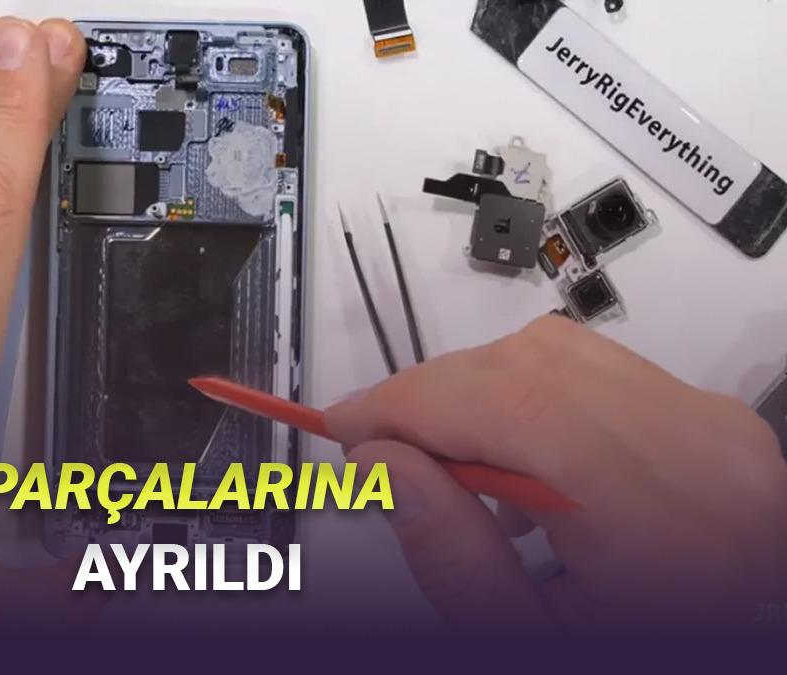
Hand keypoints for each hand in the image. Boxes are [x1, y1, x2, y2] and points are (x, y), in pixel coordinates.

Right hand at [327, 316, 786, 634]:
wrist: (751, 641)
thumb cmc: (662, 650)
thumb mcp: (531, 638)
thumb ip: (453, 555)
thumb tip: (385, 468)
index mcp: (663, 519)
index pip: (505, 408)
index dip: (406, 405)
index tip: (347, 424)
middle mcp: (698, 449)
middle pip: (525, 367)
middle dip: (428, 397)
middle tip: (377, 447)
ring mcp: (708, 424)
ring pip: (552, 353)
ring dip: (470, 393)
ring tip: (443, 465)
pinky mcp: (702, 417)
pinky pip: (588, 368)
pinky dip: (520, 395)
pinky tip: (507, 460)